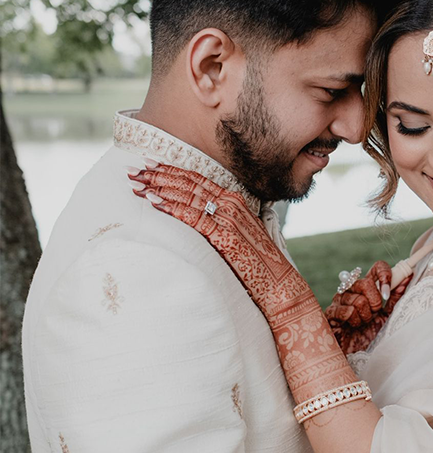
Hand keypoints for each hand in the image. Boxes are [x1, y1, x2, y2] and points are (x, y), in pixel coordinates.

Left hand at [130, 164, 307, 318]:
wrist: (279, 286)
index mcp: (235, 200)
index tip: (148, 166)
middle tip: (132, 172)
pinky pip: (193, 218)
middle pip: (187, 183)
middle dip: (157, 176)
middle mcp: (231, 204)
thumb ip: (220, 223)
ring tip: (136, 186)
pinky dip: (172, 208)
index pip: (197, 179)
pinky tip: (154, 204)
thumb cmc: (259, 265)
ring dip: (158, 189)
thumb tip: (196, 220)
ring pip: (187, 196)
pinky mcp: (224, 236)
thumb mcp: (240, 235)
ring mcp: (228, 219)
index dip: (170, 171)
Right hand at [326, 263, 411, 353]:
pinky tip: (352, 326)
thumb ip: (396, 297)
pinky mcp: (331, 312)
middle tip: (373, 314)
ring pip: (358, 300)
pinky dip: (354, 321)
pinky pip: (348, 311)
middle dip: (374, 303)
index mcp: (369, 286)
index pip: (377, 268)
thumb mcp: (388, 315)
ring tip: (362, 323)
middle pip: (366, 282)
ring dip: (364, 317)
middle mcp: (353, 288)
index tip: (388, 294)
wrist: (356, 354)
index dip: (385, 275)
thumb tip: (408, 276)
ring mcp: (340, 299)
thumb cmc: (371, 334)